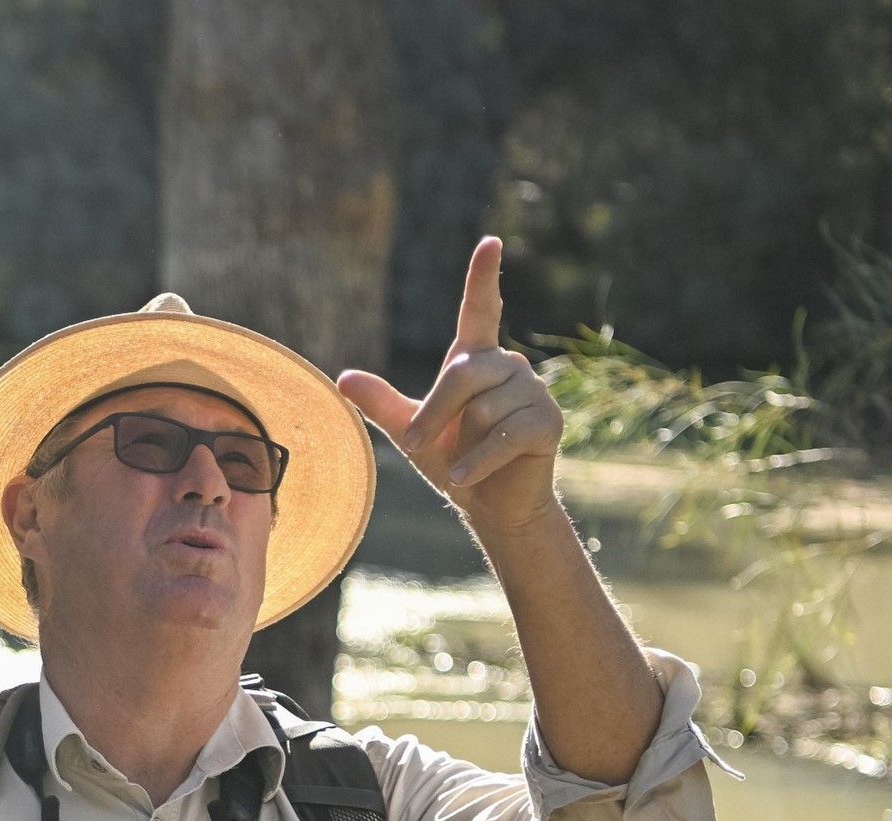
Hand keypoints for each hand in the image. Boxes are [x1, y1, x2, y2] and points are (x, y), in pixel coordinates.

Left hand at [339, 237, 563, 535]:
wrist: (491, 505)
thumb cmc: (452, 460)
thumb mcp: (410, 431)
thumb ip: (381, 403)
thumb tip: (343, 378)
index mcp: (476, 361)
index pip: (479, 310)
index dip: (483, 277)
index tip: (490, 243)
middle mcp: (508, 366)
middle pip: (460, 375)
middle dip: (432, 414)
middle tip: (415, 443)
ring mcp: (533, 392)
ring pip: (482, 408)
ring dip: (460, 444)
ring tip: (464, 462)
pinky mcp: (549, 422)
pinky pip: (504, 436)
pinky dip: (475, 462)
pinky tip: (464, 478)